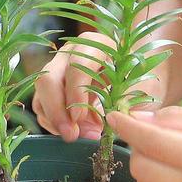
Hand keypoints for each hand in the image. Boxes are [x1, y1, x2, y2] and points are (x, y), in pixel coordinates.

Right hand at [32, 32, 161, 141]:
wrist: (138, 76)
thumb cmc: (141, 79)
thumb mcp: (141, 88)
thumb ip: (126, 103)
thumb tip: (111, 121)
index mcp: (94, 45)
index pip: (76, 65)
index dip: (75, 92)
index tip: (80, 118)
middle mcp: (70, 53)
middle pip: (48, 78)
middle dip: (56, 110)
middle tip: (71, 135)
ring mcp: (58, 68)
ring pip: (40, 93)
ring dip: (54, 119)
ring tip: (76, 137)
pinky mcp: (53, 86)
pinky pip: (41, 105)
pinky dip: (52, 122)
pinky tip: (72, 132)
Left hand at [107, 107, 181, 181]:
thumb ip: (180, 119)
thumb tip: (140, 116)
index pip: (151, 141)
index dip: (127, 126)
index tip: (114, 115)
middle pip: (142, 168)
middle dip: (139, 147)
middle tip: (151, 135)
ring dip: (148, 166)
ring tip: (171, 154)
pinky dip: (160, 180)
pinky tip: (175, 170)